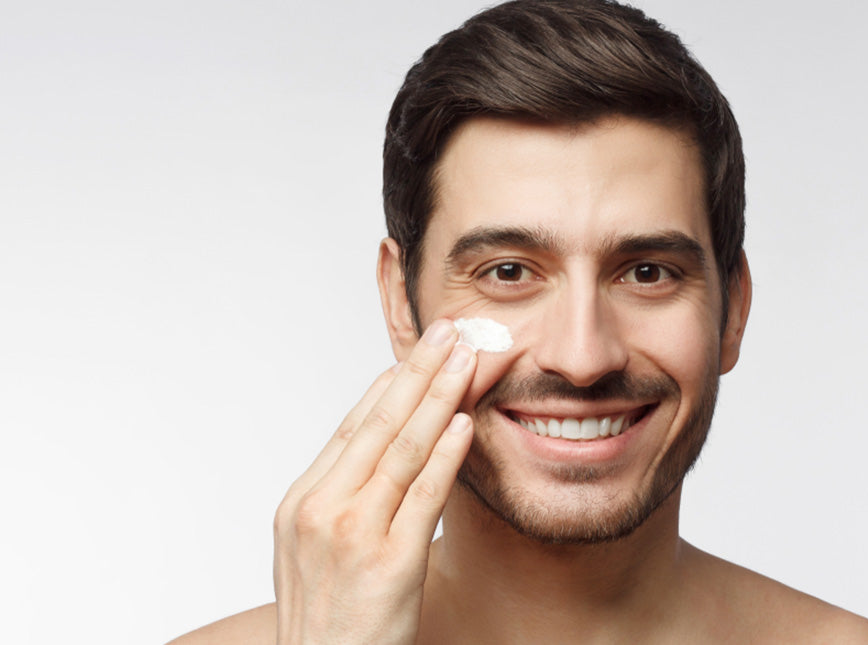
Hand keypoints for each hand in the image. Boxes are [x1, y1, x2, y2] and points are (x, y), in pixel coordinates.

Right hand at [273, 319, 476, 644]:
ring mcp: (352, 534)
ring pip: (402, 449)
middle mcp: (320, 510)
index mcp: (300, 503)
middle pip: (377, 424)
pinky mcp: (388, 563)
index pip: (352, 427)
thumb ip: (344, 499)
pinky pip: (422, 495)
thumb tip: (386, 452)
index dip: (390, 384)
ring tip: (467, 358)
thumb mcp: (316, 550)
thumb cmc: (329, 620)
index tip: (417, 351)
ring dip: (439, 396)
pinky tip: (464, 422)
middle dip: (418, 371)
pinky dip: (445, 454)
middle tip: (449, 330)